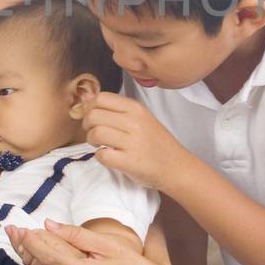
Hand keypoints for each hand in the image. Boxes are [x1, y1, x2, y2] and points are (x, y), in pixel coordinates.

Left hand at [7, 220, 175, 264]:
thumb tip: (49, 224)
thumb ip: (79, 236)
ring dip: (35, 262)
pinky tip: (41, 261)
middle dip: (26, 249)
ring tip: (22, 242)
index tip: (19, 229)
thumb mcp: (112, 246)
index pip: (50, 257)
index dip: (32, 243)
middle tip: (12, 232)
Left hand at [81, 93, 196, 191]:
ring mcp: (132, 142)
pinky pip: (101, 155)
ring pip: (95, 133)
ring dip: (92, 141)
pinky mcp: (129, 162)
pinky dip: (100, 157)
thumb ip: (119, 110)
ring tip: (100, 145)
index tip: (94, 117)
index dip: (91, 108)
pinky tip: (109, 157)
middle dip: (87, 125)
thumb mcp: (143, 118)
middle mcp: (134, 122)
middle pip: (94, 115)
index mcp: (136, 108)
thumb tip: (87, 100)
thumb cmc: (156, 143)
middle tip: (94, 133)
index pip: (101, 98)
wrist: (176, 167)